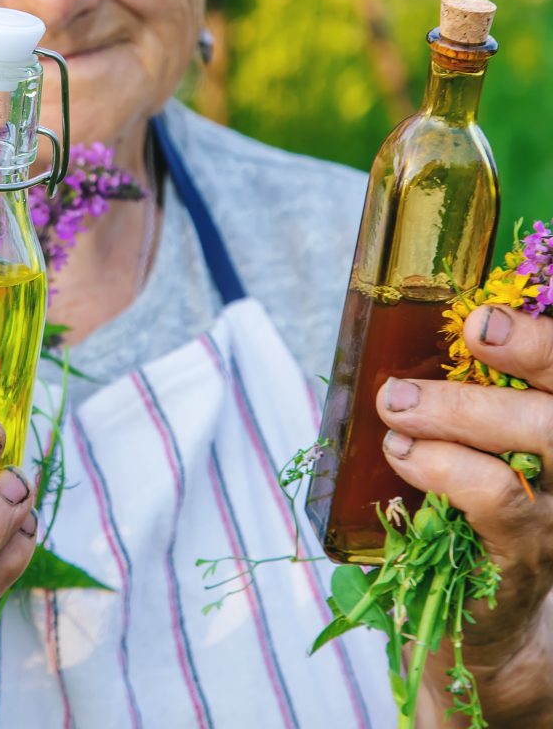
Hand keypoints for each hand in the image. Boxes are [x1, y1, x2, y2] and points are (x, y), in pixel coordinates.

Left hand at [377, 304, 552, 723]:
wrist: (487, 613)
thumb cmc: (474, 496)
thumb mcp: (481, 435)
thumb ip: (467, 384)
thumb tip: (410, 321)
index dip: (543, 340)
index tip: (484, 320)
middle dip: (526, 354)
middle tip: (467, 334)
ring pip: (538, 438)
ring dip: (461, 410)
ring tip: (396, 402)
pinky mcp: (522, 552)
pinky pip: (495, 497)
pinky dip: (443, 466)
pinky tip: (403, 454)